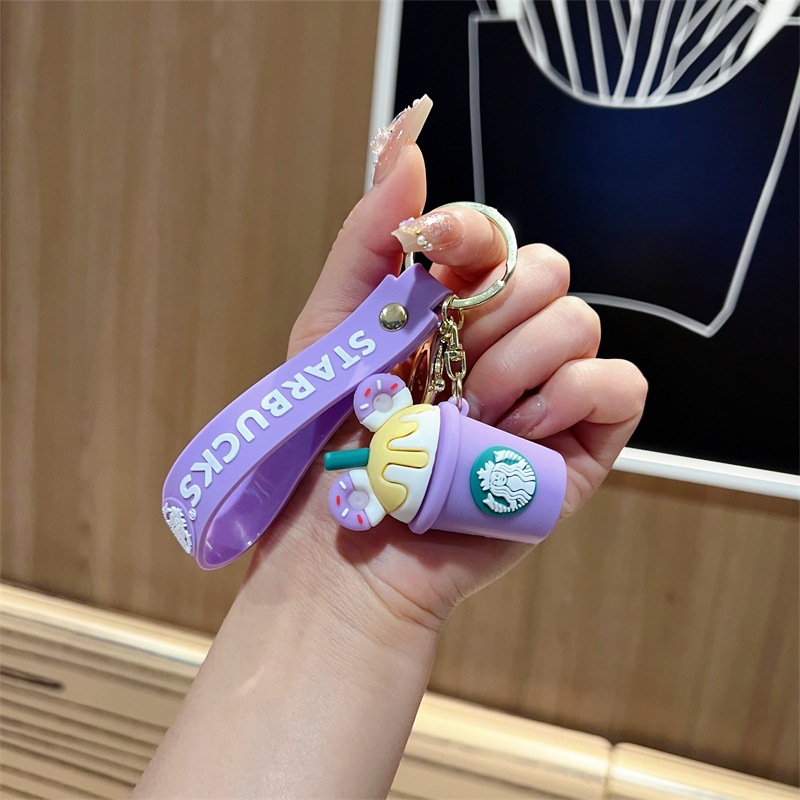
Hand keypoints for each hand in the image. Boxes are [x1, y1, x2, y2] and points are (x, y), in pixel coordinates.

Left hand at [250, 105, 646, 632]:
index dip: (470, 226)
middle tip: (442, 366)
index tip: (432, 243)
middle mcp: (505, 342)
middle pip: (546, 268)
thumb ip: (370, 239)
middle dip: (490, 312)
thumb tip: (407, 142)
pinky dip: (569, 398)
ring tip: (468, 414)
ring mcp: (545, 392)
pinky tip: (514, 432)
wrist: (348, 549)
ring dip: (516, 362)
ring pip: (580, 320)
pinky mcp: (579, 444)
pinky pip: (619, 386)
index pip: (493, 234)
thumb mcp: (333, 331)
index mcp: (451, 310)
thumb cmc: (332, 444)